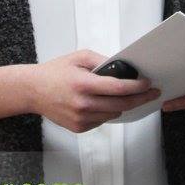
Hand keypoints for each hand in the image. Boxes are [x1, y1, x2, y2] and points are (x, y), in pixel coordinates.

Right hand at [25, 50, 159, 133]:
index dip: (137, 87)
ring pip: (114, 114)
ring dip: (122, 105)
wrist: (32, 91)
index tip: (148, 84)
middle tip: (152, 93)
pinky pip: (102, 120)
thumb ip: (103, 61)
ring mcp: (81, 118)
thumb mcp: (80, 57)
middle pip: (121, 104)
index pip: (119, 88)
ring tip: (124, 95)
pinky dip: (106, 112)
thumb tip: (124, 68)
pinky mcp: (78, 128)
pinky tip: (101, 102)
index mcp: (84, 84)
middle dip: (140, 99)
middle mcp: (83, 104)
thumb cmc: (55, 72)